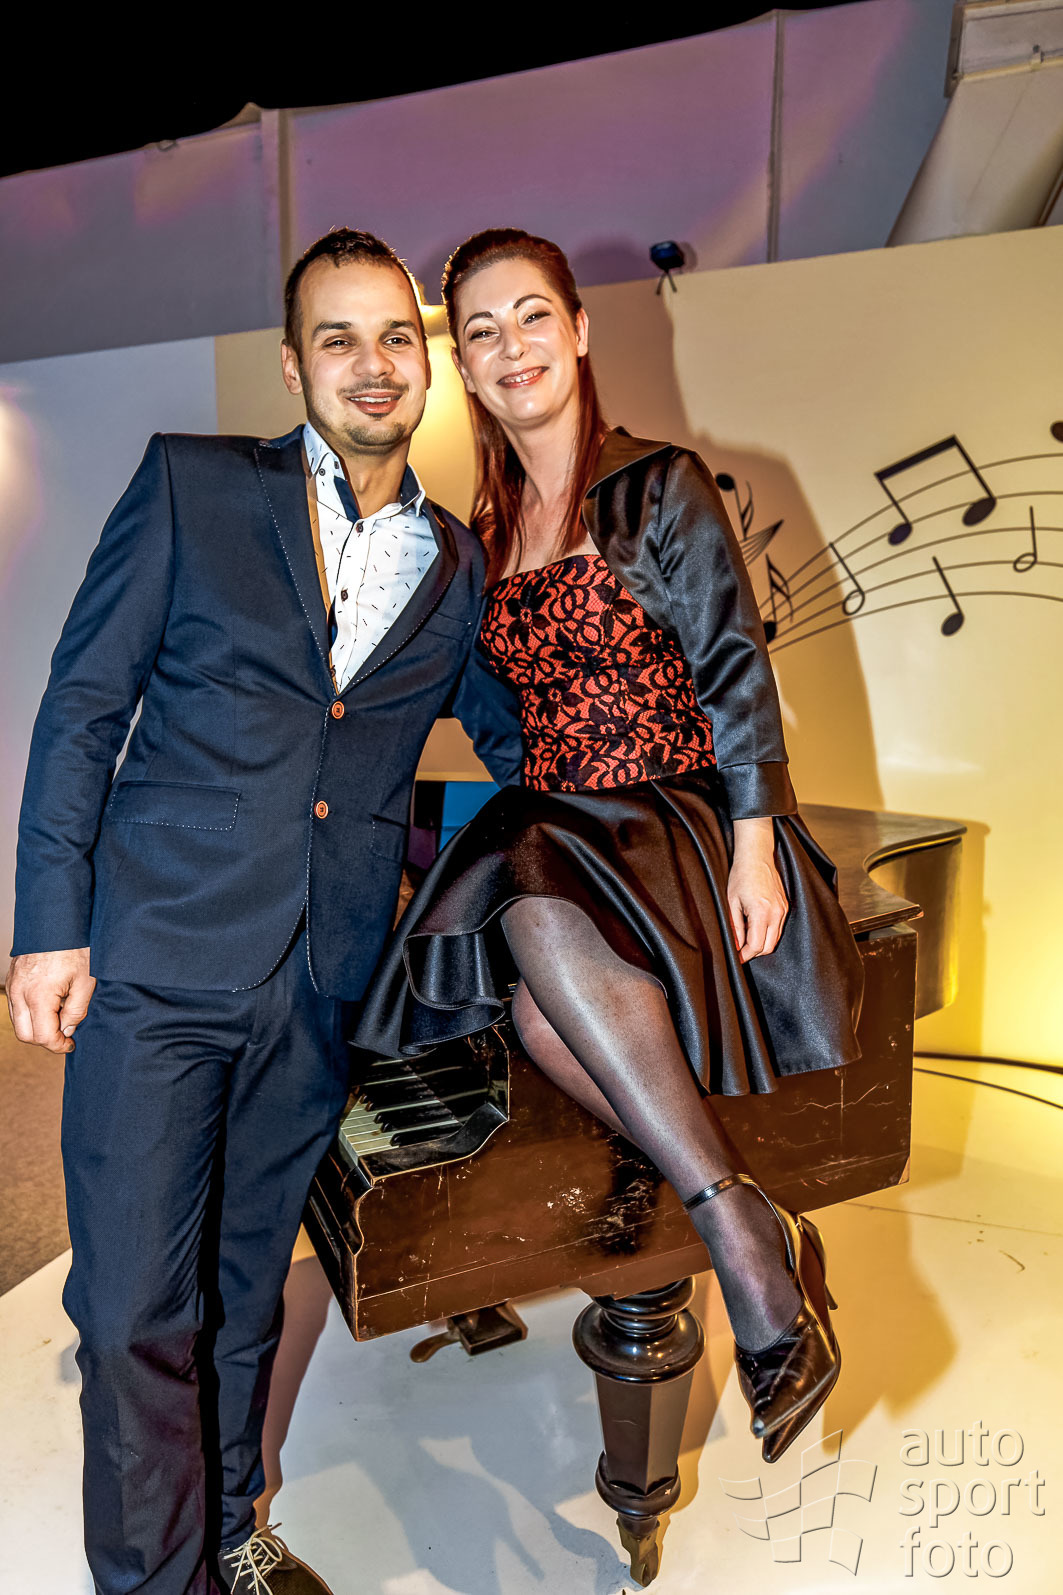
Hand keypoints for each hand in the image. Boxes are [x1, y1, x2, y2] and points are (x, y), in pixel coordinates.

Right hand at [5, 948, 94, 1053]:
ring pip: (17, 1022)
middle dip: (45, 1040)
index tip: (71, 1044)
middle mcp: (19, 992)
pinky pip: (15, 1006)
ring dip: (36, 1027)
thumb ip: (76, 1011)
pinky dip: (29, 1014)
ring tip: (59, 1019)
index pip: (42, 1036)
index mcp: (38, 995)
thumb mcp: (86, 982)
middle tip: (65, 1035)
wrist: (58, 919)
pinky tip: (48, 1006)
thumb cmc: (75, 946)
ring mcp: (13, 985)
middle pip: (25, 1035)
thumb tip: (66, 1030)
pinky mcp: (12, 978)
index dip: (58, 1045)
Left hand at [727, 820, 787, 962]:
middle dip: (754, 952)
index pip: (756, 945)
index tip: (737, 957)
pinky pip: (778, 928)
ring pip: (775, 939)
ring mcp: (783, 910)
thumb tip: (737, 946)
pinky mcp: (785, 906)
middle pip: (768, 947)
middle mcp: (776, 913)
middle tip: (740, 950)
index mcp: (761, 912)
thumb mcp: (732, 902)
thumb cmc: (741, 876)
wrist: (757, 856)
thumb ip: (735, 926)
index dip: (746, 955)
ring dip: (762, 943)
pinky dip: (768, 933)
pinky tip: (755, 926)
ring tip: (746, 937)